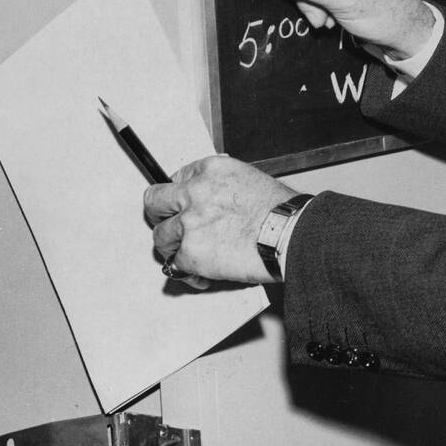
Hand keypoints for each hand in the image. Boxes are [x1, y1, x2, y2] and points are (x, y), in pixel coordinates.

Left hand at [144, 155, 295, 285]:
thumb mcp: (250, 180)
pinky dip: (188, 272)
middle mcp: (194, 193)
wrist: (291, 235)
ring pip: (160, 236)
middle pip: (154, 201)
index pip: (177, 178)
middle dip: (160, 215)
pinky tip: (202, 274)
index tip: (182, 206)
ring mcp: (190, 223)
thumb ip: (224, 187)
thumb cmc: (282, 212)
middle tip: (168, 226)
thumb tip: (215, 201)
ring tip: (188, 254)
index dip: (179, 195)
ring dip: (173, 247)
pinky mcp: (191, 253)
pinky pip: (175, 265)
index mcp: (210, 170)